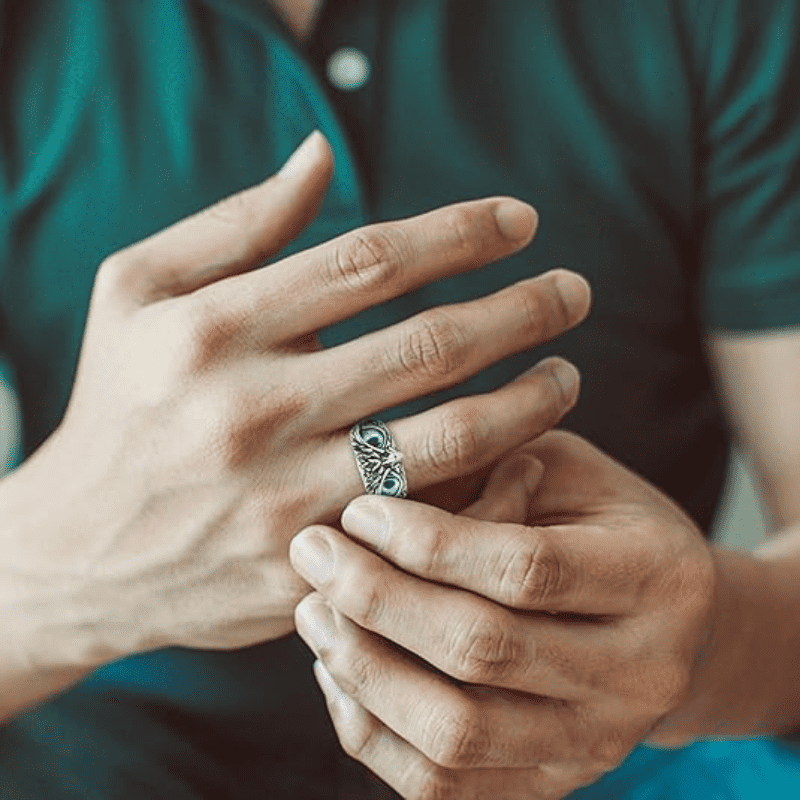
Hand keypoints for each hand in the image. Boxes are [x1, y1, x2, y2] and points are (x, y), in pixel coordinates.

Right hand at [2, 132, 590, 672]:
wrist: (81, 549)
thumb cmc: (120, 404)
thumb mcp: (136, 292)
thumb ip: (234, 223)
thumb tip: (322, 156)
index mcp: (211, 328)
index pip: (369, 261)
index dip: (461, 234)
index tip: (522, 221)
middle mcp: (250, 410)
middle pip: (428, 347)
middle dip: (522, 311)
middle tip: (575, 291)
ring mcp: (282, 496)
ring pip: (445, 439)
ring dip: (527, 399)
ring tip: (569, 372)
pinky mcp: (305, 564)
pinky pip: (424, 517)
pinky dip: (483, 479)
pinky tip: (521, 451)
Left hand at [290, 430, 716, 798]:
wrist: (670, 620)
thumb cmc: (600, 520)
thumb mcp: (562, 468)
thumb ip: (487, 472)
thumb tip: (380, 492)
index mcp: (656, 575)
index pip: (526, 568)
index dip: (430, 541)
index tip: (358, 511)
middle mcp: (642, 672)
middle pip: (484, 652)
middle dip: (378, 600)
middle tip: (312, 552)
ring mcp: (599, 743)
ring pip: (457, 734)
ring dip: (365, 671)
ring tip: (313, 612)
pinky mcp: (554, 783)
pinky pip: (445, 786)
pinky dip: (374, 734)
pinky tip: (338, 674)